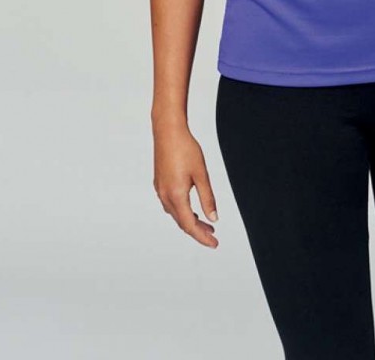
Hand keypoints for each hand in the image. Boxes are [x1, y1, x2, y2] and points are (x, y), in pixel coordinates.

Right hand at [153, 123, 219, 247]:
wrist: (168, 131)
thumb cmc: (186, 149)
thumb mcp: (201, 174)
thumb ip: (207, 198)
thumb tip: (213, 218)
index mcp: (176, 196)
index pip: (189, 225)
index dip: (202, 237)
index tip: (214, 244)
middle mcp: (165, 196)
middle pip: (181, 222)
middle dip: (198, 231)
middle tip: (213, 236)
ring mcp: (160, 190)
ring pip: (175, 213)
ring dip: (190, 220)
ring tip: (205, 223)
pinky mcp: (159, 183)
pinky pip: (170, 204)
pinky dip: (182, 210)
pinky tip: (190, 207)